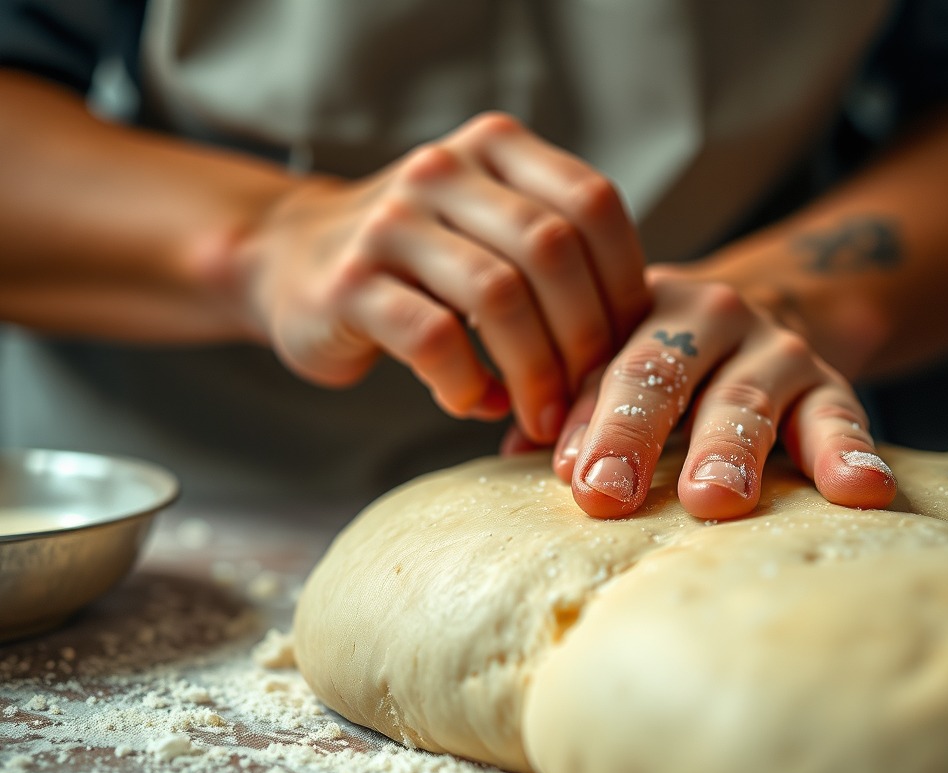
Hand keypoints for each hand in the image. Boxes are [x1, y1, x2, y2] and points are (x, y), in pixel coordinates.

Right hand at [236, 113, 647, 442]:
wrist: (291, 259)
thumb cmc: (415, 265)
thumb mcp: (487, 234)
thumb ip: (553, 264)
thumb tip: (625, 351)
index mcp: (495, 150)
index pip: (593, 204)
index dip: (624, 285)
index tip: (625, 351)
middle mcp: (444, 171)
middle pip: (552, 251)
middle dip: (583, 340)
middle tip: (587, 402)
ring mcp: (391, 222)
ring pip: (497, 295)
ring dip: (534, 372)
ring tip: (538, 416)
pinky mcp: (349, 284)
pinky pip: (433, 339)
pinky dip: (467, 385)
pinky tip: (470, 402)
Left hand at [551, 265, 897, 518]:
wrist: (769, 306)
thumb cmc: (669, 362)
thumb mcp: (619, 366)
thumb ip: (570, 409)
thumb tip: (511, 459)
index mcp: (638, 311)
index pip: (603, 366)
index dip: (584, 418)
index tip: (569, 473)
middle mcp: (704, 317)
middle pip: (662, 373)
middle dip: (634, 434)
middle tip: (612, 493)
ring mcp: (772, 346)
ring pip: (745, 399)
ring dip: (728, 450)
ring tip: (717, 499)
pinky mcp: (831, 381)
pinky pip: (841, 415)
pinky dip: (848, 451)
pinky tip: (858, 489)